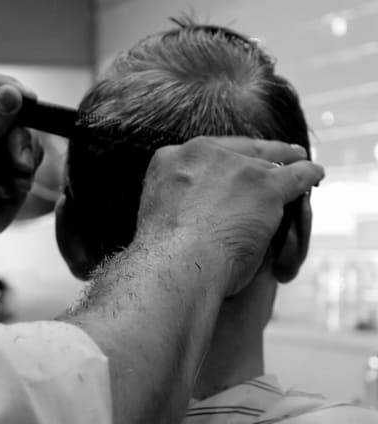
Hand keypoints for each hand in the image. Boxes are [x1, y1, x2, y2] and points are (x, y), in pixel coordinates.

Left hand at [0, 71, 42, 280]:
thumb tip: (11, 93)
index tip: (28, 99)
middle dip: (16, 137)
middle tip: (16, 162)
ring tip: (10, 181)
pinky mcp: (10, 154)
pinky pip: (32, 150)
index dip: (3, 86)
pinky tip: (10, 186)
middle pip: (9, 106)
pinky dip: (26, 171)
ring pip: (25, 130)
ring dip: (22, 159)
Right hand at [135, 136, 323, 295]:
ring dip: (285, 162)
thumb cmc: (162, 253)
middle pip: (237, 149)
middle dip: (257, 152)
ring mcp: (236, 167)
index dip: (221, 159)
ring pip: (268, 160)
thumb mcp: (157, 209)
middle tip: (274, 154)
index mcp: (169, 158)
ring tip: (298, 162)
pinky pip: (296, 174)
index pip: (204, 152)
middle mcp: (201, 153)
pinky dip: (308, 174)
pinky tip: (315, 174)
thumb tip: (194, 208)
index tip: (229, 164)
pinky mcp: (266, 186)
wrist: (174, 263)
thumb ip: (177, 198)